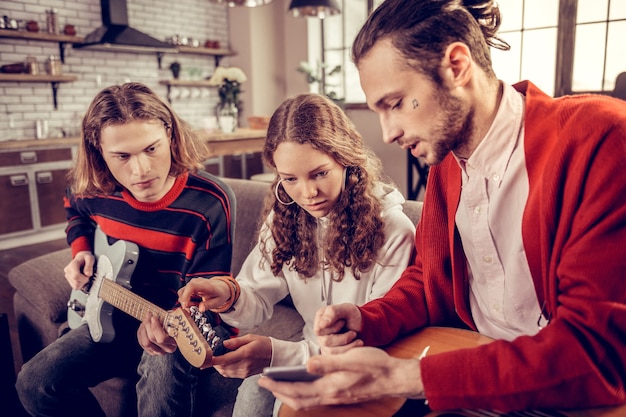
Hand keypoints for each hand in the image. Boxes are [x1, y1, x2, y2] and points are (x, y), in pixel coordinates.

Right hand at [63, 251, 93, 289]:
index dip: (84, 278)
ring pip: (75, 286)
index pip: (76, 276)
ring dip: (82, 283)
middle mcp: (68, 271)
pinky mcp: (68, 279)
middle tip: (87, 275)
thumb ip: (89, 266)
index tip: (88, 275)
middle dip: (84, 281)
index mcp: (72, 265)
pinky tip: (82, 278)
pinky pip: (75, 286)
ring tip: (84, 276)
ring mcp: (67, 275)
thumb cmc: (86, 258)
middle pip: (76, 283)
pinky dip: (80, 284)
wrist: (81, 258)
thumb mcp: (90, 258)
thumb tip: (87, 274)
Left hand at [137, 311, 177, 354]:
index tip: (154, 317)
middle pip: (152, 339)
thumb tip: (162, 314)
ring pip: (145, 342)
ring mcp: (158, 352)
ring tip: (146, 319)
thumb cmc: (173, 323)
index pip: (162, 338)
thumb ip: (169, 318)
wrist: (171, 328)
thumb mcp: (173, 320)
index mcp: (174, 342)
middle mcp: (166, 349)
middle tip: (149, 315)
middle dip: (148, 325)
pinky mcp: (150, 351)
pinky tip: (144, 325)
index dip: (155, 327)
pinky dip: (141, 333)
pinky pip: (141, 342)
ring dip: (143, 329)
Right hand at [177, 277, 230, 311]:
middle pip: (184, 290)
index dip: (186, 296)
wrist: (221, 287)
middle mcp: (198, 282)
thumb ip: (208, 305)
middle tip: (190, 309)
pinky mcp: (191, 285)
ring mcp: (194, 283)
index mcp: (206, 285)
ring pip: (182, 291)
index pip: (192, 286)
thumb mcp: (217, 302)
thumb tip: (200, 309)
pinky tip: (193, 303)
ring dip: (185, 301)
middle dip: (184, 301)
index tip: (185, 305)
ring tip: (194, 306)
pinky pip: (184, 292)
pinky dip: (186, 299)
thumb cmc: (219, 294)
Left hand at [212, 334, 271, 377]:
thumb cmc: (264, 344)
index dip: (213, 360)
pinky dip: (225, 370)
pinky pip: (231, 374)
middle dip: (214, 363)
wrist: (275, 355)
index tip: (206, 359)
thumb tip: (224, 343)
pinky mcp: (245, 375)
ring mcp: (245, 371)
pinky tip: (225, 363)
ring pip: (225, 372)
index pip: (225, 359)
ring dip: (219, 367)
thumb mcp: (250, 337)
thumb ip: (236, 341)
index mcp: (245, 353)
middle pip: (223, 368)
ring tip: (217, 359)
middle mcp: (244, 364)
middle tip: (210, 356)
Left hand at [257, 347, 423, 409]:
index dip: (278, 385)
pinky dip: (304, 394)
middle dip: (279, 392)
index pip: (297, 390)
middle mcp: (331, 396)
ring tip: (279, 384)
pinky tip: (303, 385)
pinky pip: (316, 399)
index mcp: (330, 387)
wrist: (394, 377)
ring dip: (290, 394)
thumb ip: (327, 362)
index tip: (264, 379)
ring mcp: (336, 398)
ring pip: (307, 401)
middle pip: (298, 400)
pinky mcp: (341, 395)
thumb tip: (306, 364)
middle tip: (265, 382)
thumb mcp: (350, 358)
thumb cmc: (374, 365)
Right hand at [315, 303, 363, 353]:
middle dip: (343, 338)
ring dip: (348, 345)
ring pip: (332, 352)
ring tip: (356, 338)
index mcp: (321, 318)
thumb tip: (322, 324)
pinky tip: (356, 345)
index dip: (333, 328)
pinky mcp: (331, 353)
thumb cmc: (353, 316)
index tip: (343, 322)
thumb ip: (333, 312)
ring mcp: (325, 344)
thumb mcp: (346, 309)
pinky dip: (349, 351)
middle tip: (353, 332)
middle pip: (326, 342)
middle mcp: (321, 332)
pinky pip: (337, 357)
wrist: (362, 325)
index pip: (319, 329)